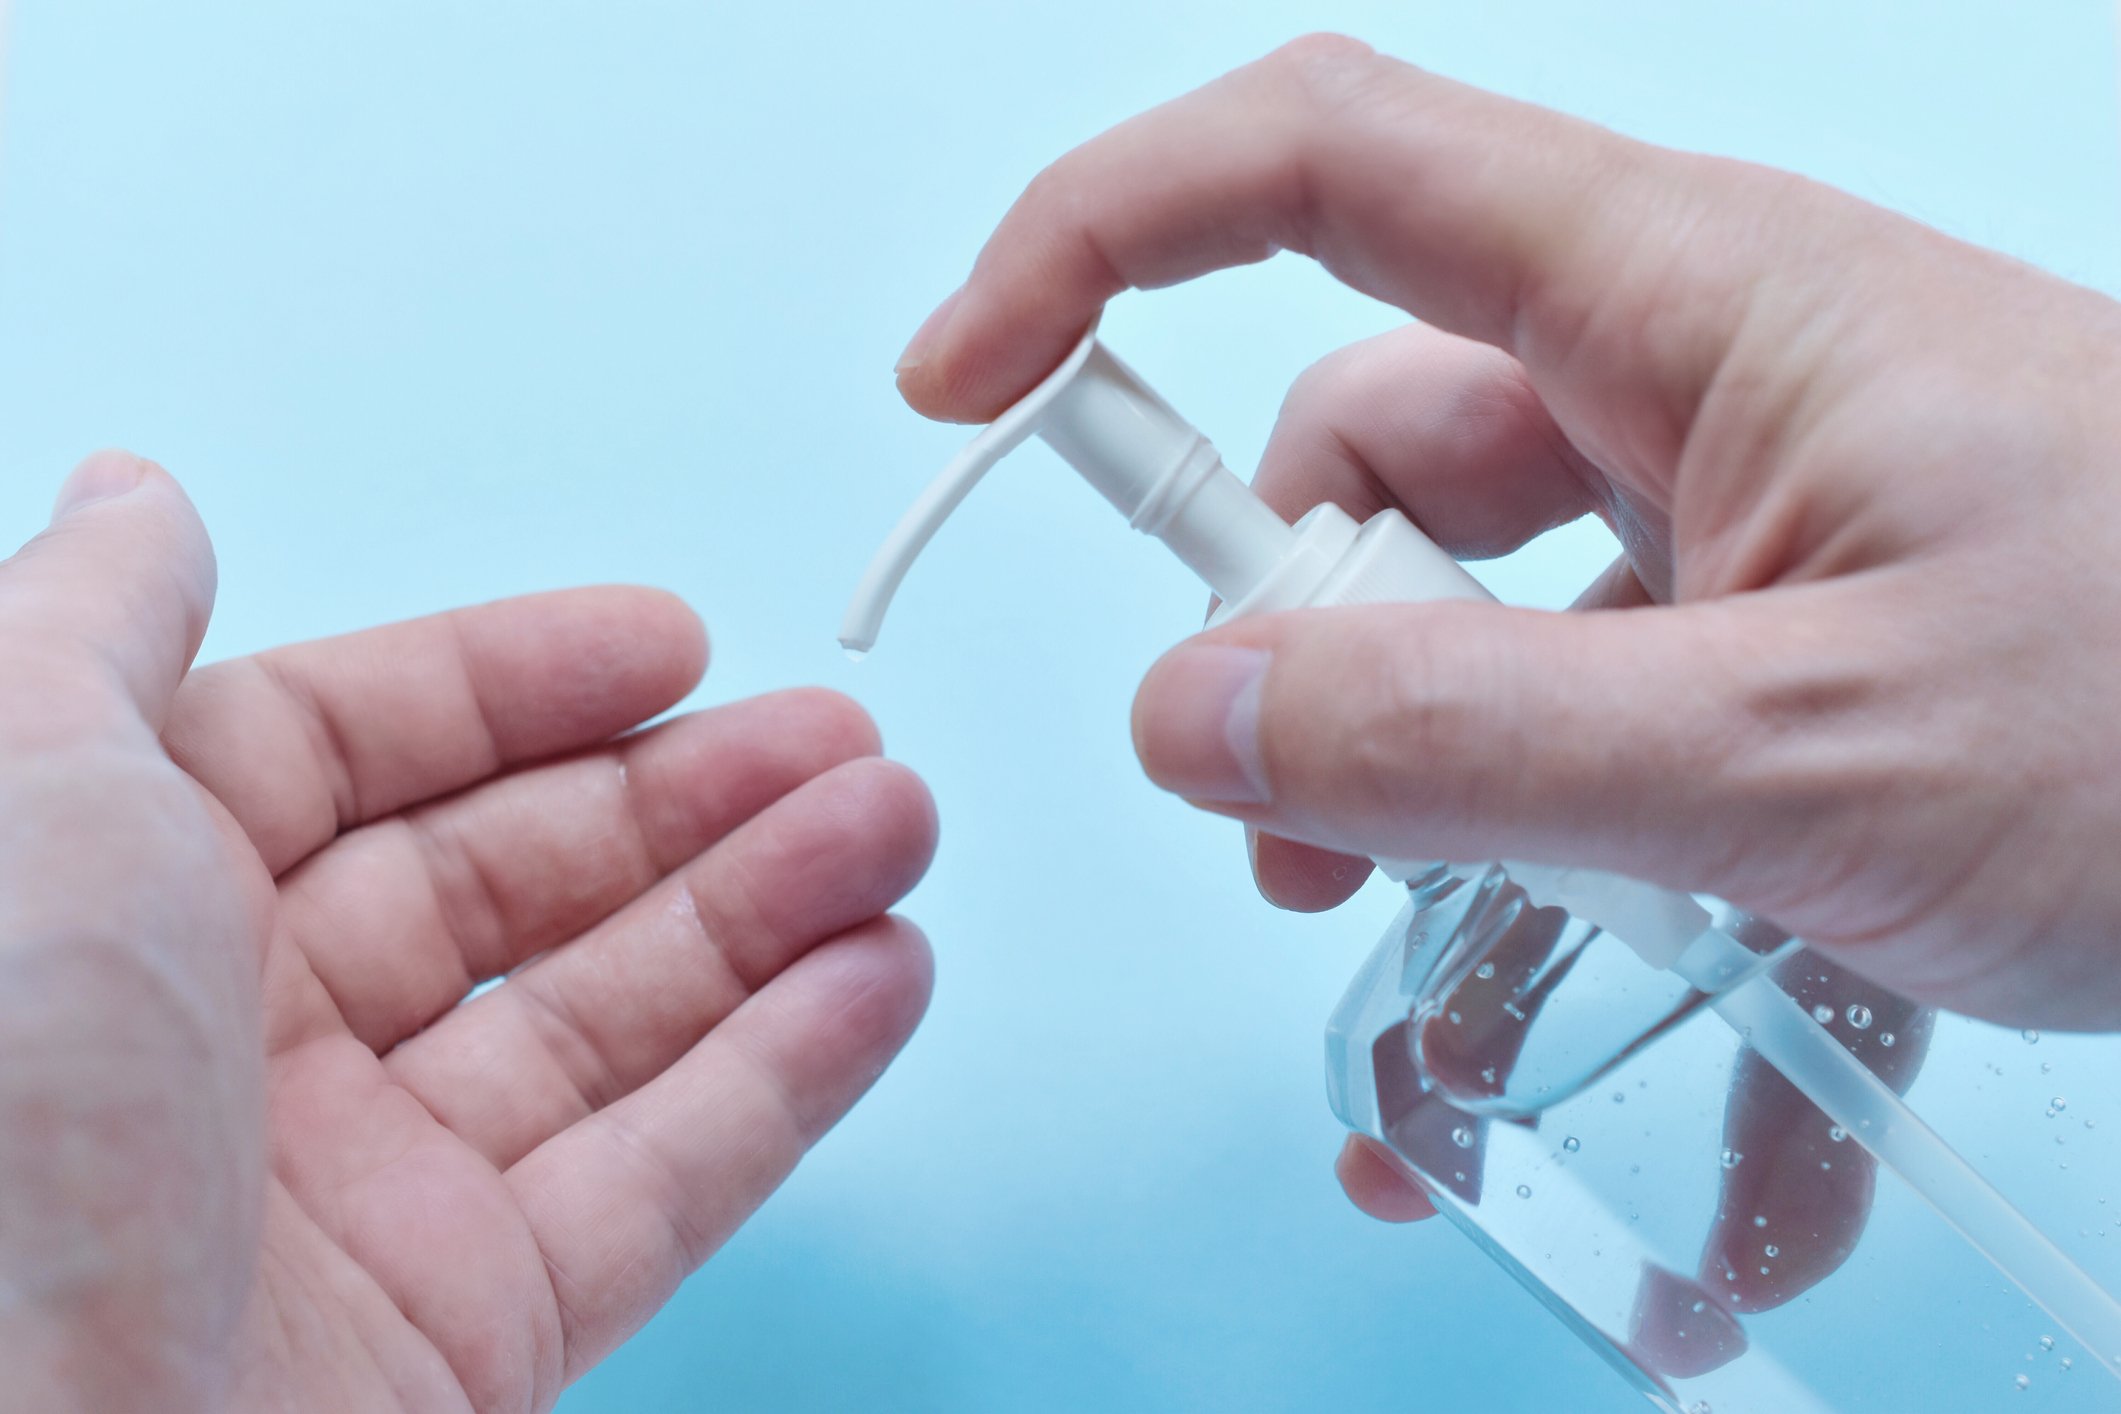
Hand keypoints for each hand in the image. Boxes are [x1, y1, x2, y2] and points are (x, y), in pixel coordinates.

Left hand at [0, 454, 937, 1411]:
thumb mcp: (11, 797)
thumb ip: (88, 629)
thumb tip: (139, 499)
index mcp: (111, 911)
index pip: (338, 756)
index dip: (509, 685)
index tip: (668, 639)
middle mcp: (233, 1054)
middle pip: (505, 887)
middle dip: (690, 797)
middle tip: (841, 744)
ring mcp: (360, 1205)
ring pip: (604, 1027)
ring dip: (771, 916)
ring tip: (895, 829)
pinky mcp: (465, 1339)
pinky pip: (657, 1184)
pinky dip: (785, 1078)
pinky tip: (878, 979)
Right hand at [893, 34, 2120, 1225]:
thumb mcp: (1803, 756)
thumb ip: (1466, 738)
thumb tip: (1193, 716)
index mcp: (1680, 306)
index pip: (1315, 163)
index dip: (1100, 238)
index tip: (965, 385)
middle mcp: (1691, 391)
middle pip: (1373, 460)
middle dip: (1295, 658)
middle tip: (1295, 858)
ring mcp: (1746, 539)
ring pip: (1486, 652)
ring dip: (1441, 850)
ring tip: (1439, 1056)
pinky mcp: (1799, 670)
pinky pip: (1628, 777)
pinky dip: (1602, 946)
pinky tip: (1656, 1151)